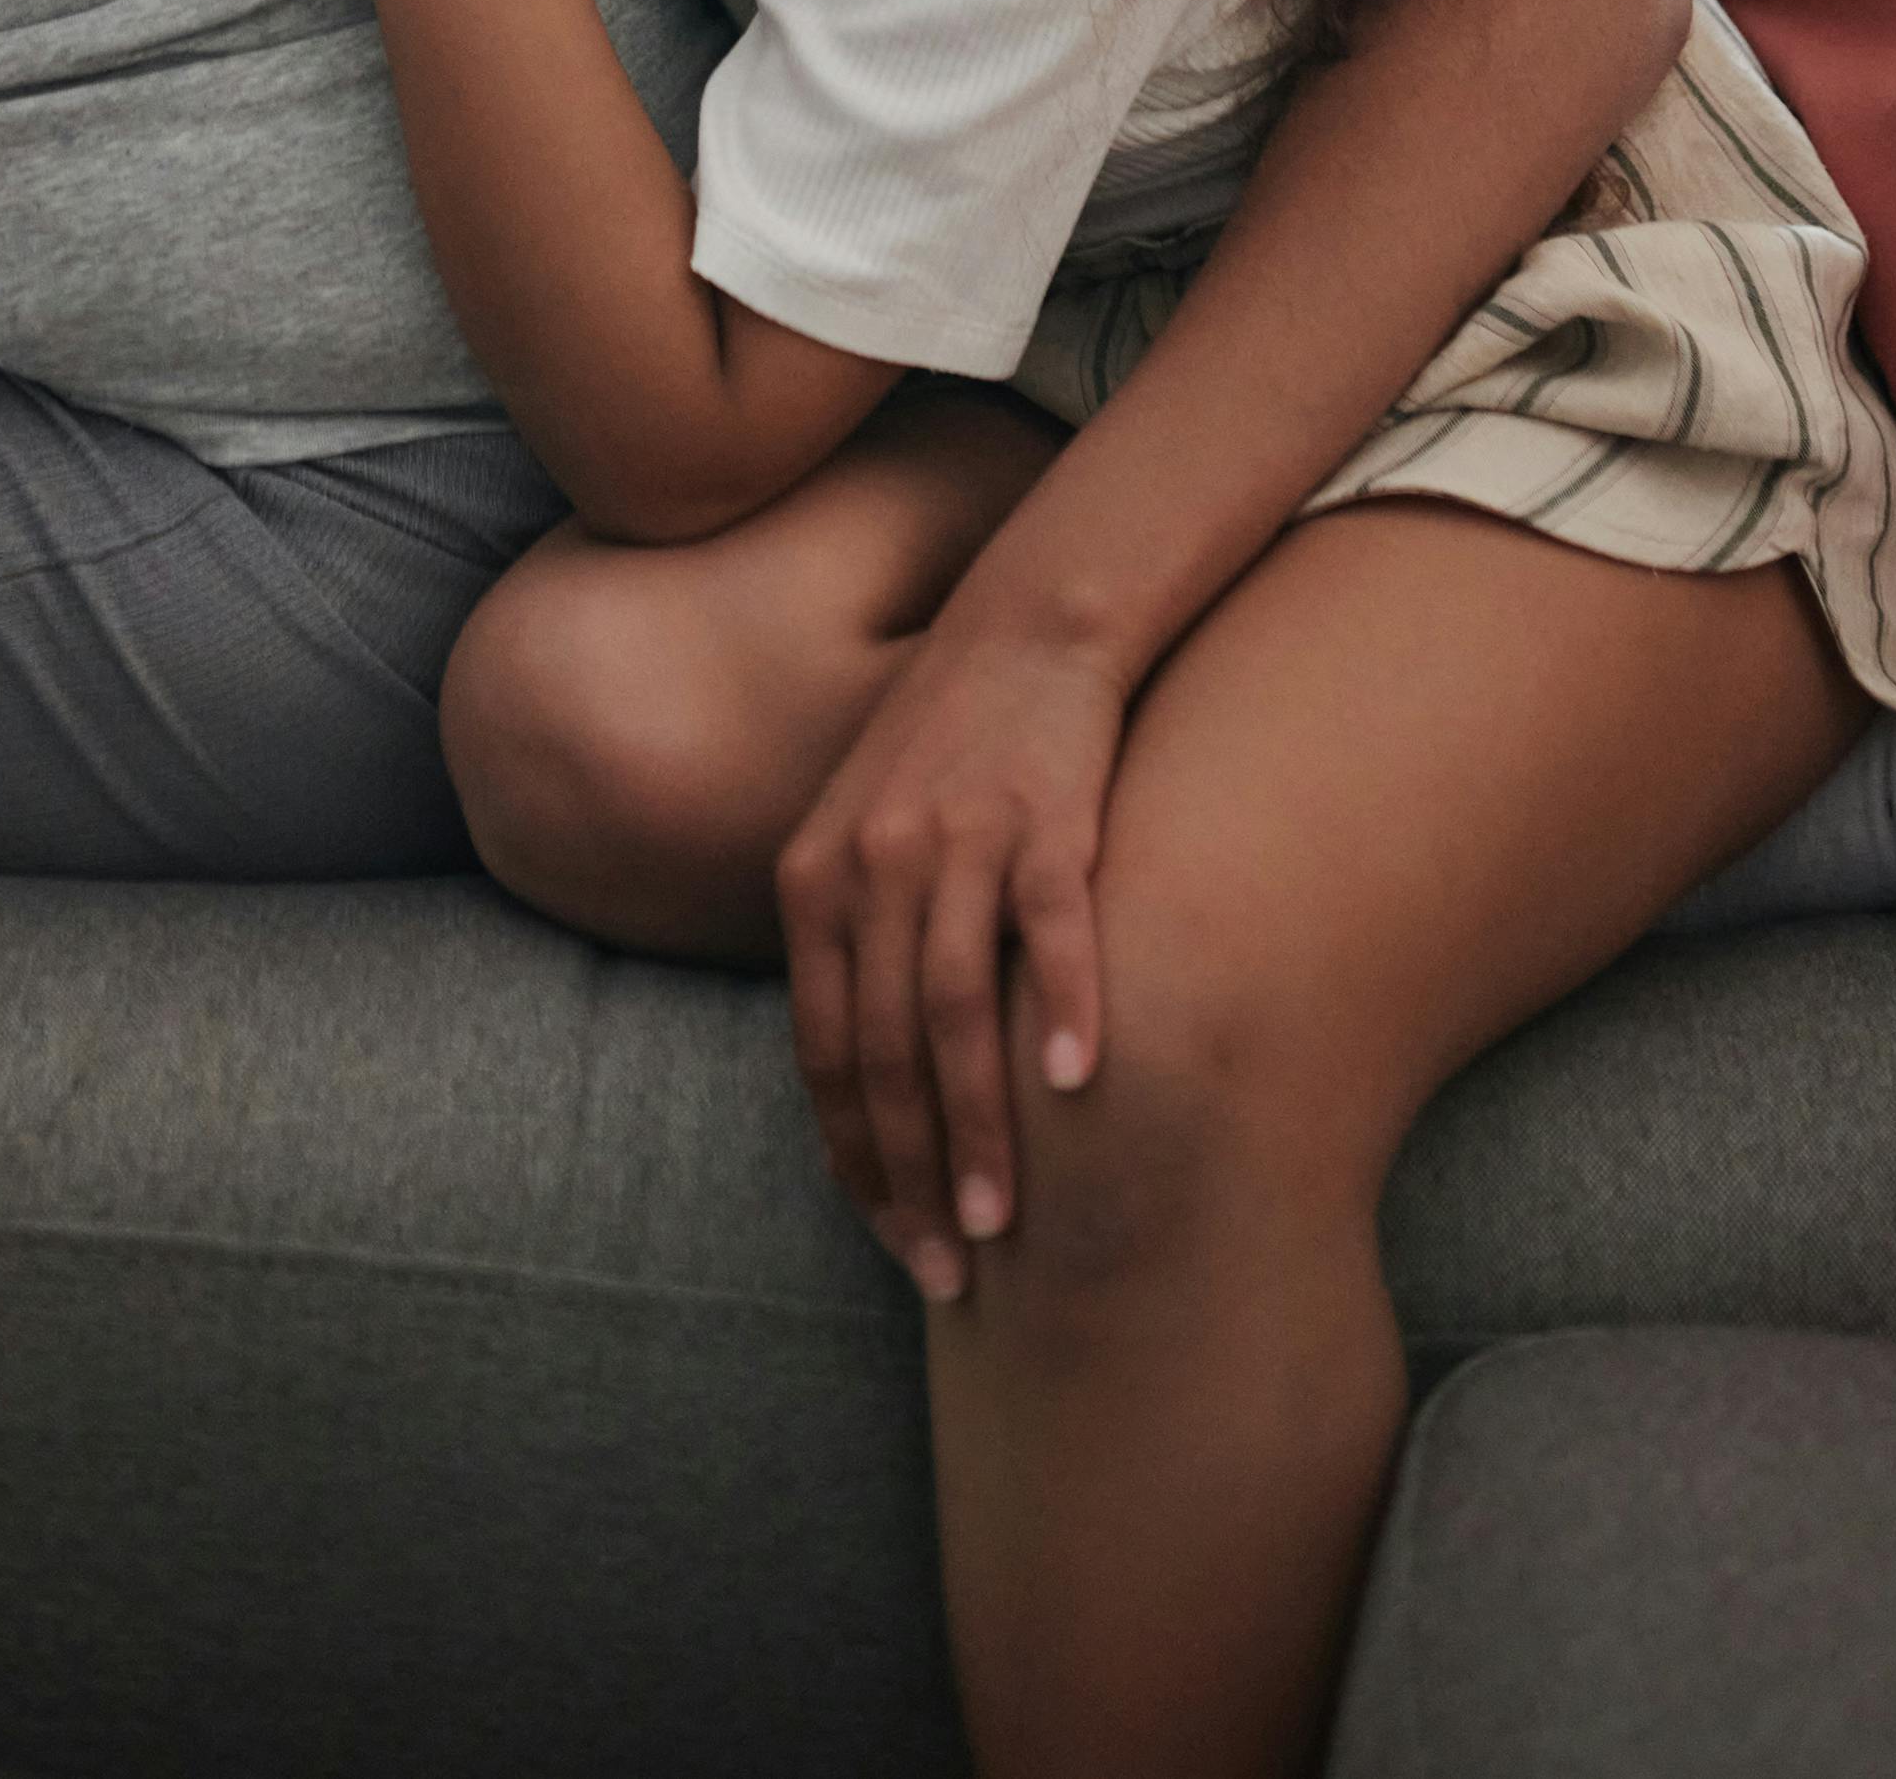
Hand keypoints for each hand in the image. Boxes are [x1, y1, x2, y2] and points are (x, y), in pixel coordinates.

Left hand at [776, 594, 1127, 1302]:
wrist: (1027, 627)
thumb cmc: (949, 752)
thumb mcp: (867, 839)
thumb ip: (855, 949)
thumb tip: (867, 1096)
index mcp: (814, 879)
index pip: (820, 1055)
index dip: (856, 1162)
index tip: (898, 1245)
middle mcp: (870, 862)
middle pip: (881, 1050)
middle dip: (914, 1174)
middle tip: (953, 1269)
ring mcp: (955, 838)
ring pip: (953, 1010)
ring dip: (980, 1126)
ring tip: (1006, 1221)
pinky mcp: (1041, 813)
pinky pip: (1047, 928)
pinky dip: (1064, 1007)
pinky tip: (1081, 1084)